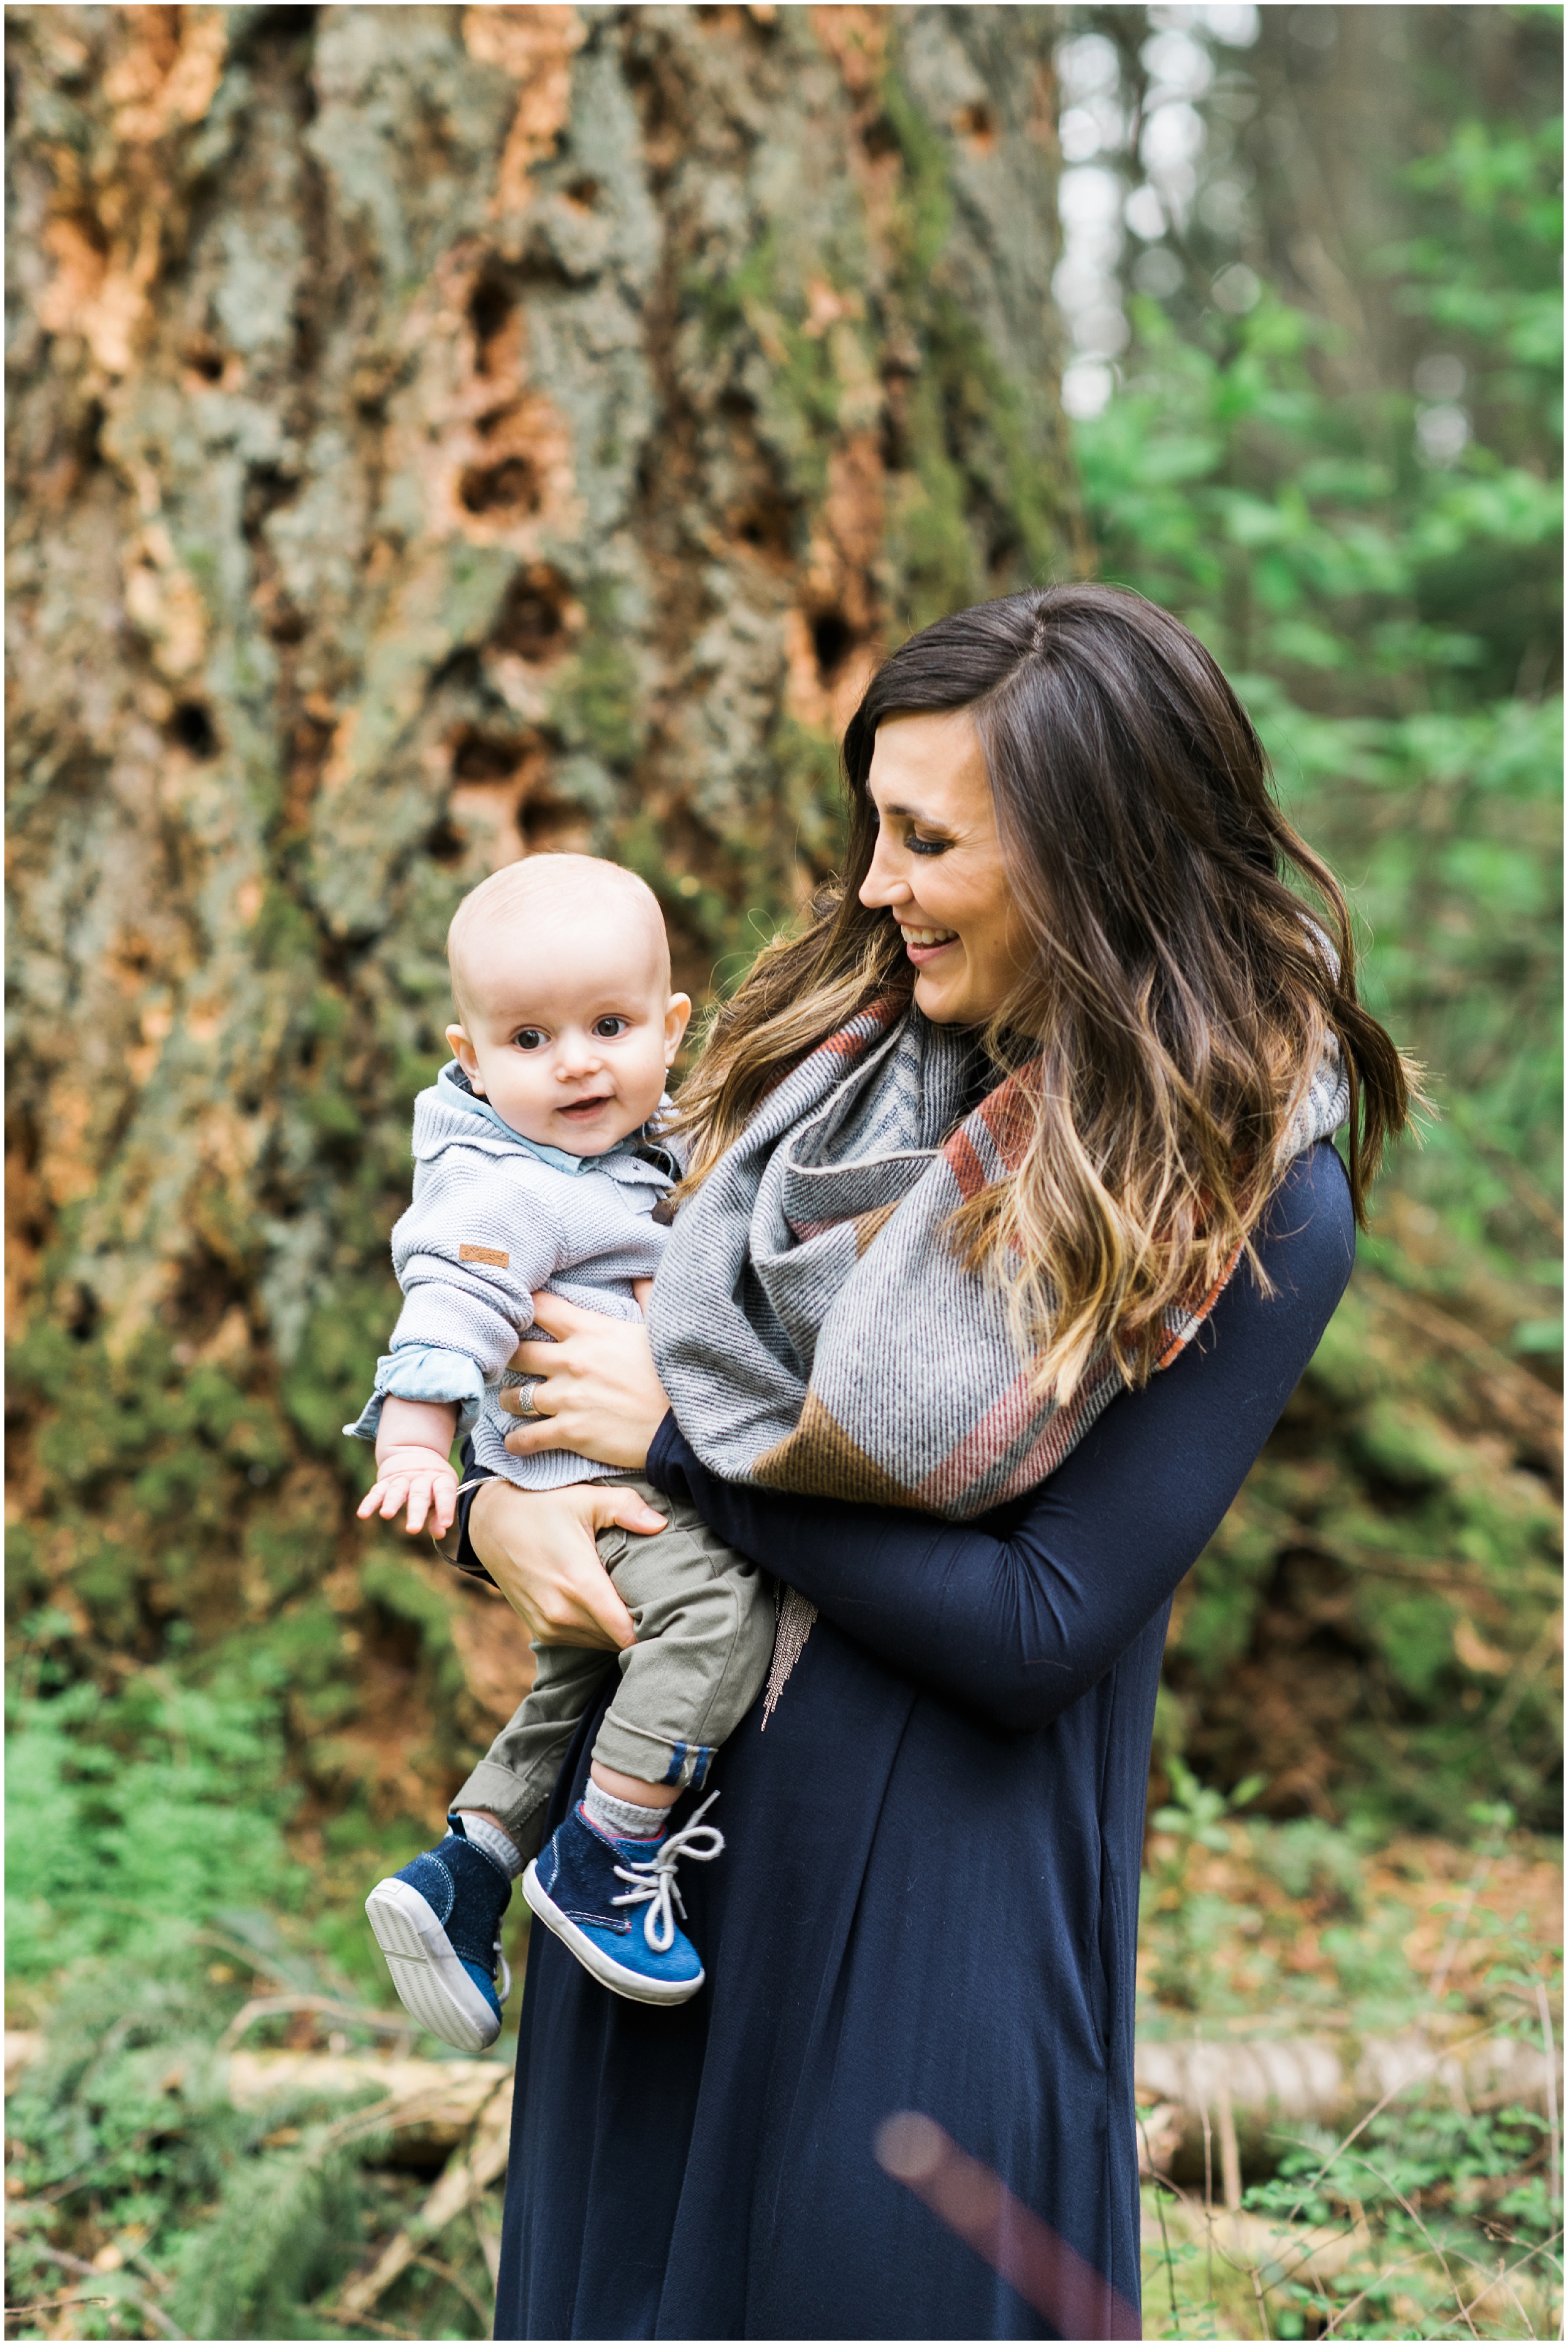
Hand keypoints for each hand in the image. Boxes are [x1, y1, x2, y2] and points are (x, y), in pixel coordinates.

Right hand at [359, 1446, 459, 1537]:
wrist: (415, 1452)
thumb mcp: (442, 1492)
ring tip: (386, 1515)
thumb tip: (440, 1533)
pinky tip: (363, 1514)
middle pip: (419, 1495)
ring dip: (391, 1503)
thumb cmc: (432, 1482)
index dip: (446, 1508)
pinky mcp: (385, 1482)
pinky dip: (369, 1503)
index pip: (444, 1493)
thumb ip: (440, 1513)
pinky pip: (376, 1492)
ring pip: (397, 1491)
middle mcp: (421, 1478)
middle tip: (413, 1530)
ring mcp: (402, 1479)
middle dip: (416, 1513)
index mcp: (440, 1479)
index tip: (446, 1524)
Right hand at [467, 1478, 666, 1649]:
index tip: (671, 1613)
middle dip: (641, 1628)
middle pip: (618, 1641)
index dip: (652, 1626)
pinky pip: (582, 1641)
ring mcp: (549, 1626)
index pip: (627, 1632)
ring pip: (601, 1644)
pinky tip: (609, 1609)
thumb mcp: (585, 1499)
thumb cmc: (541, 1507)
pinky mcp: (541, 1631)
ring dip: (619, 1631)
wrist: (489, 1524)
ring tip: (636, 1606)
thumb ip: (626, 1508)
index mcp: (579, 1584)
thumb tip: (660, 1524)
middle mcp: (562, 1614)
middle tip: (661, 1606)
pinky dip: (598, 1631)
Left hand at [497, 1292, 671, 1469]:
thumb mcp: (659, 1328)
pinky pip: (527, 1437)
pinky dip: (517, 1442)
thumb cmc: (675, 1373)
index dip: (525, 1308)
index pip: (541, 1307)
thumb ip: (646, 1298)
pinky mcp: (570, 1432)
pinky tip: (514, 1442)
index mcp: (591, 1330)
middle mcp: (572, 1361)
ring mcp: (568, 1398)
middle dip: (510, 1359)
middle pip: (518, 1353)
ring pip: (515, 1397)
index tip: (518, 1314)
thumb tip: (640, 1276)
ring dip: (511, 1401)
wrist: (687, 1422)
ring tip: (513, 1403)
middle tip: (509, 1365)